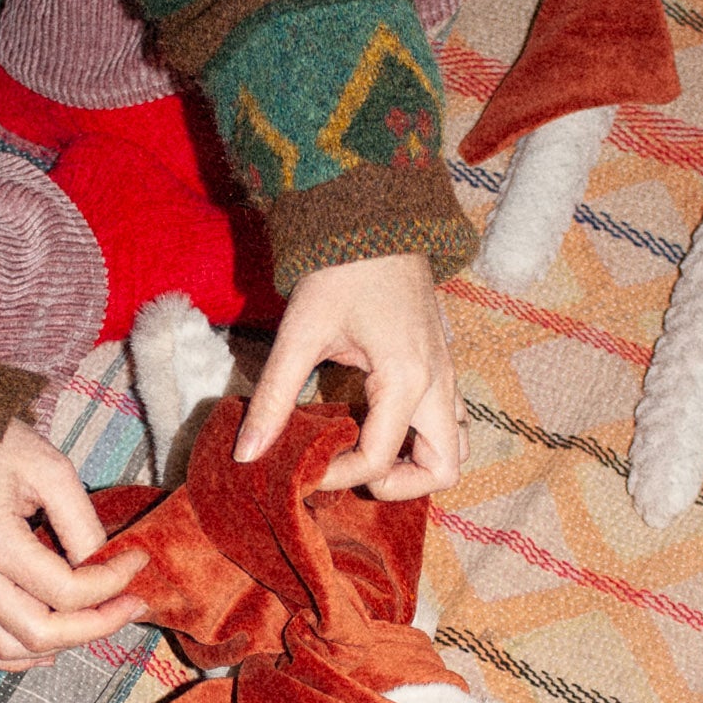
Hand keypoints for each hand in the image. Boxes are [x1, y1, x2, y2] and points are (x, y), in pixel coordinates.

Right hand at [0, 420, 146, 670]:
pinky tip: (47, 649)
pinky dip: (14, 658)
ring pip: (10, 649)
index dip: (113, 583)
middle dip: (97, 626)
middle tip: (130, 606)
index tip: (137, 560)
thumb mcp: (50, 470)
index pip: (65, 590)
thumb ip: (82, 523)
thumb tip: (106, 567)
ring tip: (97, 623)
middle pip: (40, 632)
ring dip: (62, 646)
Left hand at [234, 250, 465, 499]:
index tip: (301, 471)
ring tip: (366, 455)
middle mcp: (438, 382)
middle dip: (399, 485)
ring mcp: (447, 373)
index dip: (337, 477)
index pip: (378, 459)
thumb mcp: (300, 335)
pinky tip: (374, 426)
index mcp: (407, 379)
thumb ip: (274, 398)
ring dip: (418, 464)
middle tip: (350, 471)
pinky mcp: (442, 363)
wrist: (372, 217)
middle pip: (444, 469)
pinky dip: (421, 439)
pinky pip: (449, 420)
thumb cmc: (339, 271)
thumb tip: (247, 454)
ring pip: (455, 446)